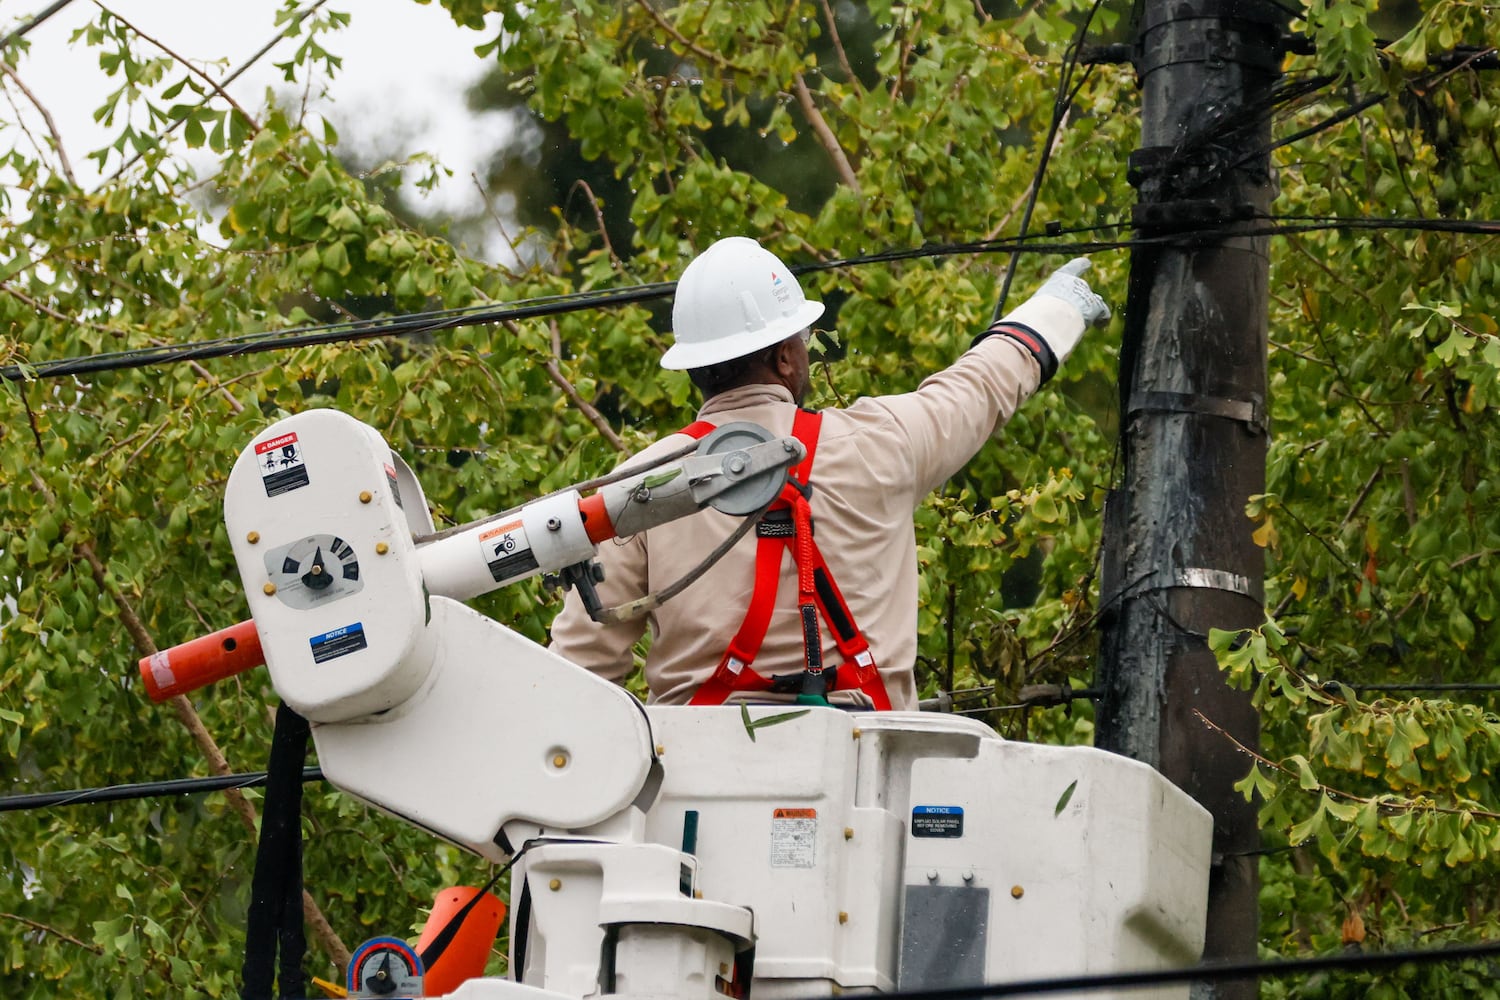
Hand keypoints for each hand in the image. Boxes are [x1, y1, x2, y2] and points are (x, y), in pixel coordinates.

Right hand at [990, 257, 1110, 376]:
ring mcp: (1086, 295)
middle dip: (1078, 297)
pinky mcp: (1094, 308)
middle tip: (1076, 307)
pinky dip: (1102, 317)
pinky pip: (1102, 312)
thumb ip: (1019, 321)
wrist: (1050, 320)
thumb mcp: (1025, 315)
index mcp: (1058, 280)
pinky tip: (1103, 325)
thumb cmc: (1033, 318)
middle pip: (1079, 289)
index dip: (1079, 267)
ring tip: (1092, 318)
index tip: (1087, 263)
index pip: (1071, 270)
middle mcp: (1074, 283)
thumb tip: (992, 336)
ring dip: (1090, 309)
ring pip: (1091, 301)